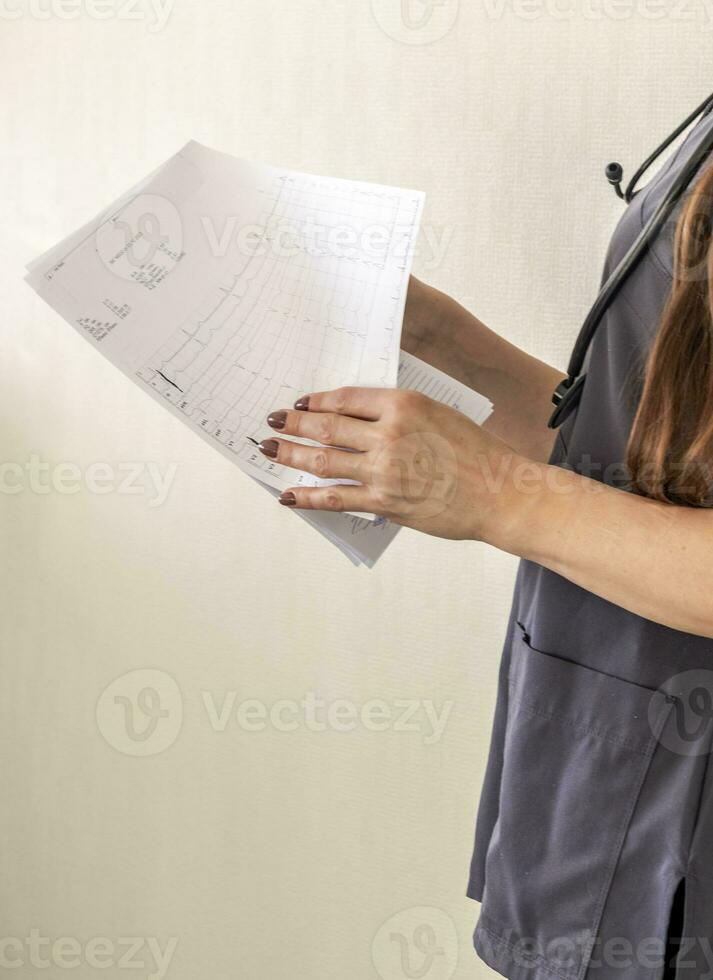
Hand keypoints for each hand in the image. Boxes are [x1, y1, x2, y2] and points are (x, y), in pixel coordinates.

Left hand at [259, 387, 530, 543]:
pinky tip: (289, 495)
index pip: (346, 398)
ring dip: (290, 455)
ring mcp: (384, 470)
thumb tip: (357, 421)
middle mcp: (389, 434)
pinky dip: (308, 497)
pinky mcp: (384, 502)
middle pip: (327, 426)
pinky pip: (336, 498)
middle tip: (271, 422)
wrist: (499, 492)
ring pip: (324, 460)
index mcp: (404, 404)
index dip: (317, 401)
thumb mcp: (439, 414)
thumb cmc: (476, 452)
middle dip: (293, 425)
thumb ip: (398, 415)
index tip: (300, 404)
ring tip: (268, 450)